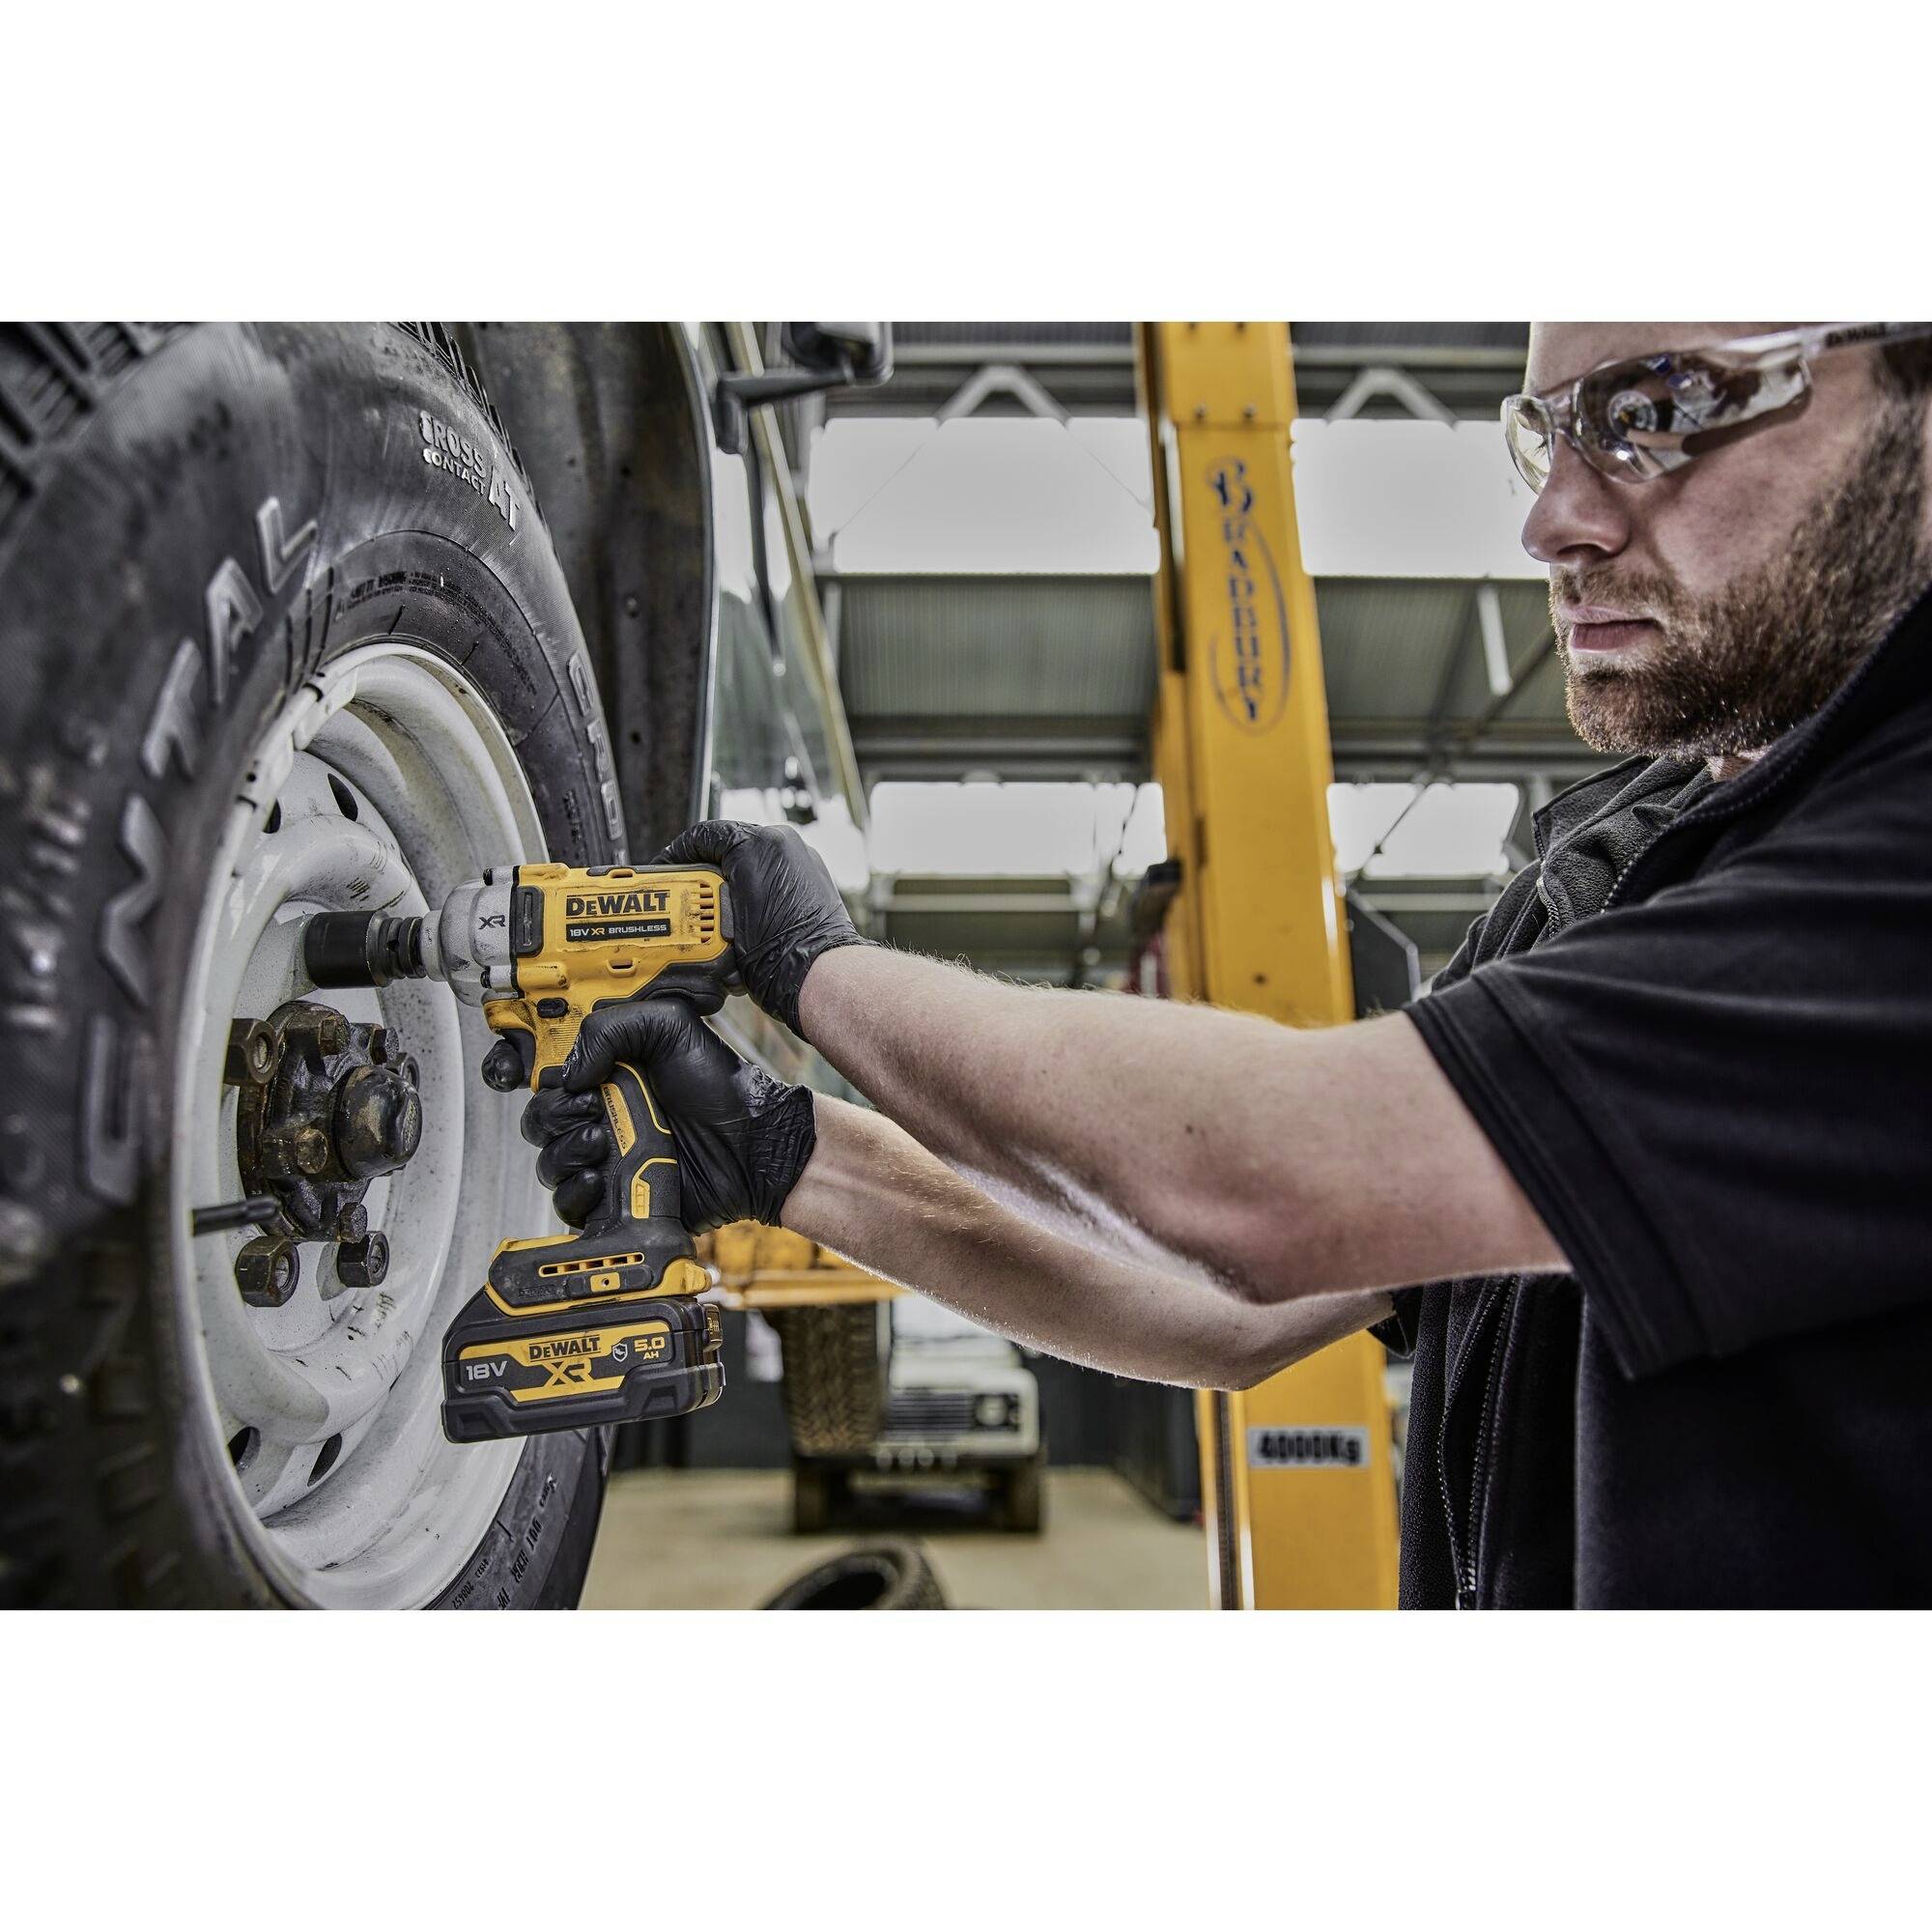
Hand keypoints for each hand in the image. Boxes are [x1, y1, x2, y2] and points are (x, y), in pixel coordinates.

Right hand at [516, 998, 817, 1233]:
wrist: (750, 1145)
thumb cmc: (719, 1088)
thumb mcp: (670, 1028)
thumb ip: (612, 1029)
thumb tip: (569, 1071)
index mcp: (606, 1077)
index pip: (546, 1081)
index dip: (541, 1081)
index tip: (560, 1082)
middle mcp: (600, 1118)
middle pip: (540, 1123)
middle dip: (556, 1116)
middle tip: (595, 1112)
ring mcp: (605, 1160)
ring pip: (549, 1164)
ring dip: (565, 1153)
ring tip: (601, 1144)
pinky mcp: (613, 1199)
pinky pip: (570, 1205)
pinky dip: (575, 1193)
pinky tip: (599, 1178)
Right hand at [653, 820, 863, 1036]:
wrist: (818, 977)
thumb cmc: (778, 955)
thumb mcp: (722, 919)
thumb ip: (705, 895)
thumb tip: (692, 896)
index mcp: (758, 844)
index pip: (706, 835)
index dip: (680, 852)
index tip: (669, 870)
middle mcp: (783, 846)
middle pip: (731, 847)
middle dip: (708, 871)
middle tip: (687, 892)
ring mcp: (802, 862)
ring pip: (754, 862)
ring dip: (732, 883)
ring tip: (715, 912)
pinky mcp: (812, 882)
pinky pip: (775, 877)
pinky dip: (755, 892)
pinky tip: (742, 919)